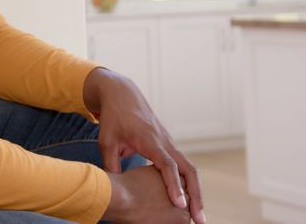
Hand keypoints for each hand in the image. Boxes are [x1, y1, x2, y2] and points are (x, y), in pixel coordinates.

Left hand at [84, 68, 204, 223]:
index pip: (167, 165)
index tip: (180, 204)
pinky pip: (184, 166)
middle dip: (196, 195)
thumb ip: (111, 165)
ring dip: (196, 192)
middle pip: (188, 169)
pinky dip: (190, 183)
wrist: (122, 94)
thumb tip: (112, 190)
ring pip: (190, 169)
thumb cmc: (113, 118)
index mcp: (150, 139)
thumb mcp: (106, 141)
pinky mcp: (169, 146)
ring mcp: (170, 143)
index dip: (174, 185)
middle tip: (199, 219)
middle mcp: (165, 141)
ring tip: (198, 216)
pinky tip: (190, 201)